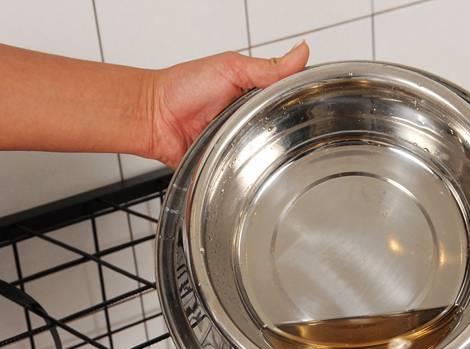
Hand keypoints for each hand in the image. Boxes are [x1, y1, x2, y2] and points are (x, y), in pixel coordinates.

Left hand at [147, 42, 309, 167]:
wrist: (153, 117)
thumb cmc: (183, 88)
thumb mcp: (231, 68)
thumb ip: (267, 67)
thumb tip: (300, 52)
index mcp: (254, 94)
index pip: (287, 99)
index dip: (301, 103)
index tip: (313, 104)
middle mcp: (248, 120)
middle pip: (280, 130)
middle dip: (284, 132)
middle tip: (282, 128)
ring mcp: (239, 143)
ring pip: (265, 154)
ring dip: (264, 152)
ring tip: (261, 144)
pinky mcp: (229, 164)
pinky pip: (244, 173)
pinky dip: (246, 170)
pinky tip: (248, 164)